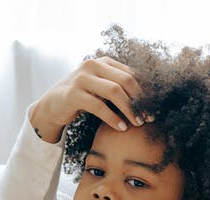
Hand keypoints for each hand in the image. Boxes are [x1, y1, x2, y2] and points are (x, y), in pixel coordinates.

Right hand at [29, 57, 144, 143]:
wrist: (52, 105)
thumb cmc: (84, 98)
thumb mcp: (104, 89)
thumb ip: (122, 88)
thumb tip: (153, 101)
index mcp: (104, 62)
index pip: (133, 73)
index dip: (147, 92)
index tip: (156, 109)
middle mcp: (92, 65)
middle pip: (127, 80)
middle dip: (141, 100)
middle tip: (149, 118)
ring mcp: (81, 77)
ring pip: (114, 91)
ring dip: (130, 109)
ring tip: (138, 123)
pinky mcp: (72, 93)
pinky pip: (98, 105)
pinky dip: (113, 118)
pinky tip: (122, 127)